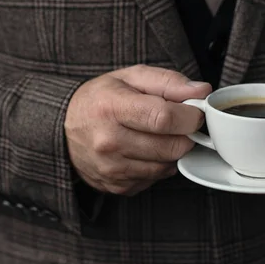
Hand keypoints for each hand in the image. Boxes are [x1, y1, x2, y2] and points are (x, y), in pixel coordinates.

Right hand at [65, 64, 211, 195]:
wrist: (63, 129)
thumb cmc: (100, 99)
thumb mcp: (130, 77)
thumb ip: (168, 81)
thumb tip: (201, 91)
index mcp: (111, 108)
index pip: (164, 118)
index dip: (190, 116)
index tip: (195, 112)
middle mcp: (108, 142)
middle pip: (171, 147)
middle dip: (185, 134)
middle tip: (179, 123)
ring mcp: (111, 169)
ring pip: (167, 166)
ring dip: (172, 151)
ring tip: (158, 135)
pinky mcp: (116, 186)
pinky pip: (155, 179)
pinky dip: (158, 165)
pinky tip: (145, 150)